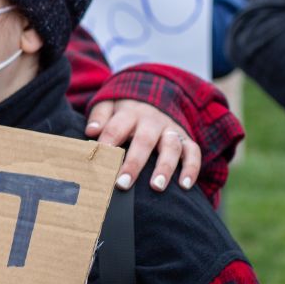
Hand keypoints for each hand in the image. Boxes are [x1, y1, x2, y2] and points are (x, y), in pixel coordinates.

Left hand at [86, 100, 200, 192]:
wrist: (152, 96)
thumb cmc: (123, 111)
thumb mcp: (109, 105)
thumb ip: (99, 116)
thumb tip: (91, 131)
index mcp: (129, 113)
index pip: (116, 128)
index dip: (108, 143)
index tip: (98, 162)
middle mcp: (152, 121)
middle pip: (144, 140)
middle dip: (134, 163)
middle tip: (122, 184)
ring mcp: (170, 130)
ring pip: (171, 147)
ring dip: (165, 167)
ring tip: (156, 187)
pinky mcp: (185, 138)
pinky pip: (193, 151)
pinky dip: (192, 168)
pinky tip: (185, 186)